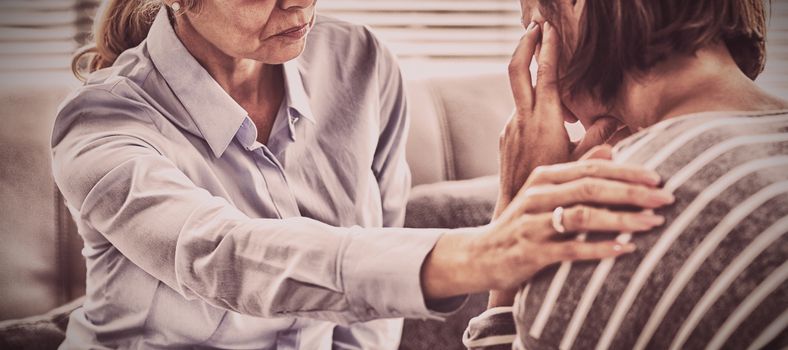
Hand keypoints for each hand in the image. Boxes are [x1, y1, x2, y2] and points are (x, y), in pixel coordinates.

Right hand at [421, 157, 672, 298]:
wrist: (481, 255)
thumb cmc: (522, 224)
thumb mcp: (544, 193)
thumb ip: (576, 172)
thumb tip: (611, 149)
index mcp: (544, 177)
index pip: (591, 168)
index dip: (627, 172)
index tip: (659, 177)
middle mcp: (537, 196)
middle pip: (591, 188)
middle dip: (632, 192)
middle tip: (667, 197)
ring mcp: (533, 223)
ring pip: (583, 216)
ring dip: (622, 219)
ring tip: (654, 223)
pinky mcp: (531, 252)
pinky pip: (571, 250)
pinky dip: (601, 249)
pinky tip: (626, 249)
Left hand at [498, 22, 625, 206]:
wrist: (516, 211)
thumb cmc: (555, 191)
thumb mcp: (583, 163)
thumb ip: (600, 138)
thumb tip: (619, 117)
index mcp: (544, 121)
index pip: (546, 74)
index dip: (549, 49)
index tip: (551, 28)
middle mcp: (521, 119)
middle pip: (516, 70)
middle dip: (525, 44)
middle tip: (535, 25)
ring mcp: (510, 128)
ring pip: (521, 94)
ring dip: (534, 80)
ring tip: (552, 77)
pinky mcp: (505, 138)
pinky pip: (521, 113)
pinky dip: (534, 106)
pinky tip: (551, 121)